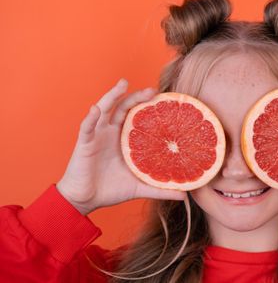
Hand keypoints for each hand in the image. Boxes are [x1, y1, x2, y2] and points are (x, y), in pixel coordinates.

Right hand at [56, 79, 185, 214]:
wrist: (85, 201)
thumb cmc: (111, 190)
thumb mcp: (139, 187)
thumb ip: (161, 189)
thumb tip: (185, 195)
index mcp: (124, 139)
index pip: (137, 116)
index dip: (148, 106)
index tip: (164, 98)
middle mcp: (111, 132)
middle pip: (123, 108)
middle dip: (136, 96)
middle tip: (152, 90)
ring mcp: (97, 135)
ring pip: (104, 109)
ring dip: (112, 95)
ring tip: (123, 84)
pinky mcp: (84, 143)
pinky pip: (86, 127)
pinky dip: (90, 117)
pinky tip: (95, 109)